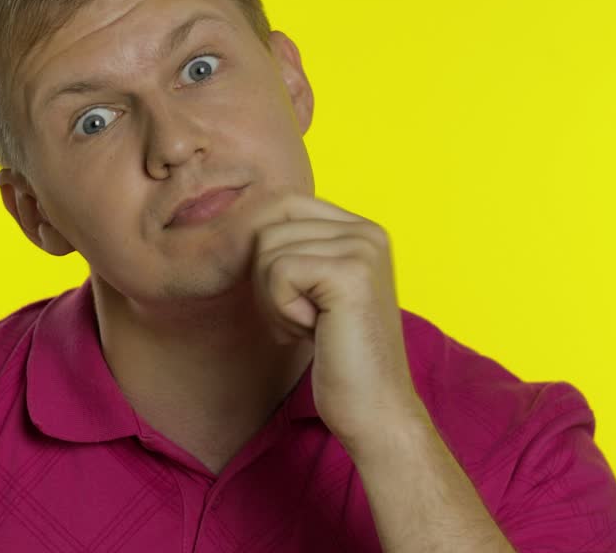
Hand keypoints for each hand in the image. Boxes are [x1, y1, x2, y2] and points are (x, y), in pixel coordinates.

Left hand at [247, 192, 424, 443]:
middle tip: (302, 320)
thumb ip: (293, 251)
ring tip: (312, 327)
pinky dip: (283, 311)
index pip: (283, 204)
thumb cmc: (339, 358)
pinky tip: (315, 332)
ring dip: (275, 299)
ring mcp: (362, 248)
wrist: (375, 410)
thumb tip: (240, 221)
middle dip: (266, 280)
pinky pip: (278, 273)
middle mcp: (367, 230)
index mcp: (362, 230)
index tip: (290, 299)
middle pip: (270, 225)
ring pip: (267, 249)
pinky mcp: (349, 272)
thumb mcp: (313, 292)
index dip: (263, 251)